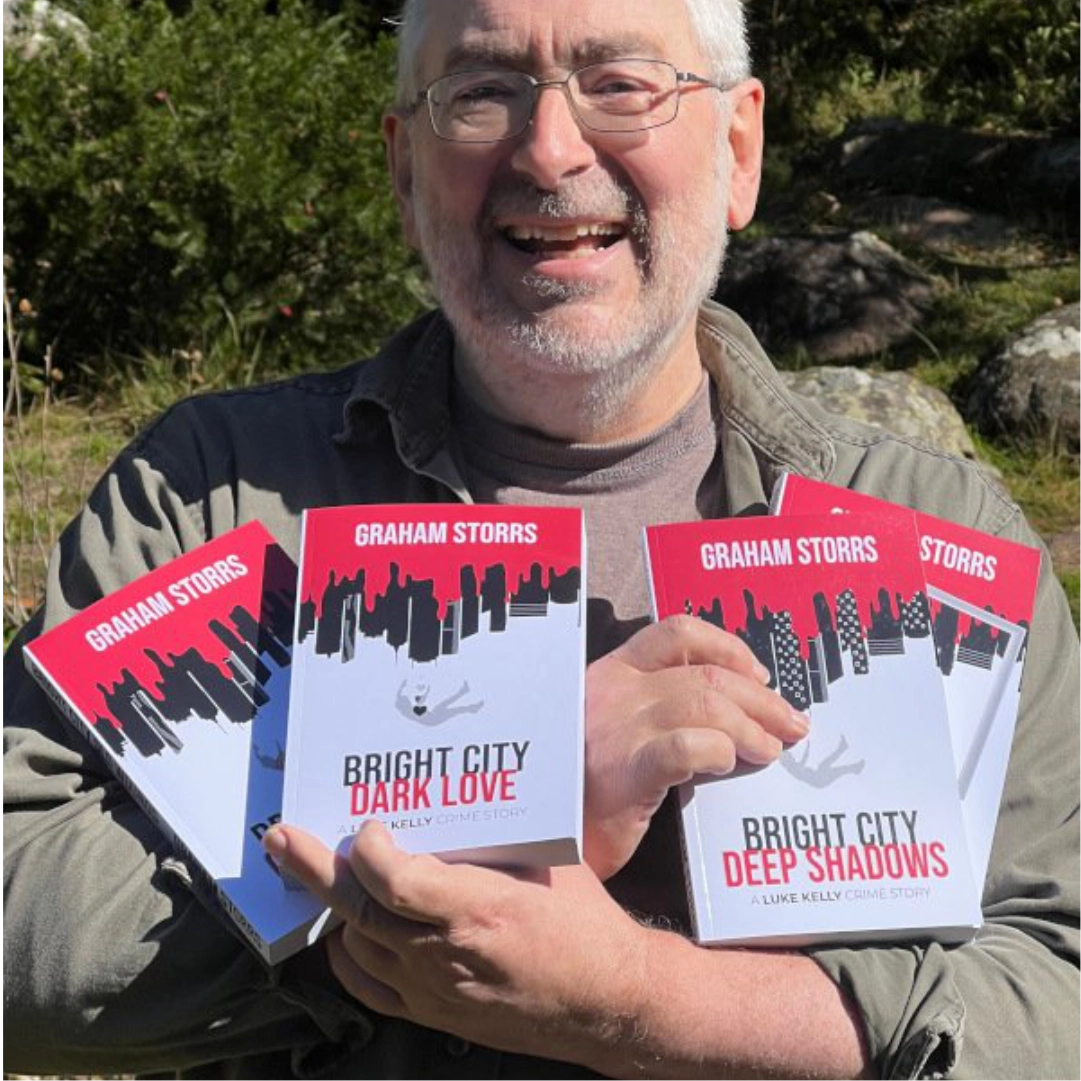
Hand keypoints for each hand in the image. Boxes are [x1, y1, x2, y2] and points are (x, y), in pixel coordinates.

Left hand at [265, 820, 650, 1064]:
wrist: (607, 1001)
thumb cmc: (584, 924)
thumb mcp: (546, 864)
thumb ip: (491, 841)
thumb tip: (453, 798)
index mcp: (479, 909)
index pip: (396, 882)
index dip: (369, 851)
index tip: (368, 825)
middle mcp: (447, 954)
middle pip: (361, 912)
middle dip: (315, 870)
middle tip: (283, 839)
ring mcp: (435, 990)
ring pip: (357, 947)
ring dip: (336, 908)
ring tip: (321, 874)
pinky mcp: (435, 1013)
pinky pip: (370, 987)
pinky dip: (349, 954)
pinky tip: (347, 932)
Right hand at [584, 615, 808, 879]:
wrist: (539, 841)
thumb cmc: (583, 791)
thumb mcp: (613, 731)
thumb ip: (657, 710)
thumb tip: (734, 710)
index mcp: (610, 673)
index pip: (676, 633)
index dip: (728, 647)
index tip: (760, 676)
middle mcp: (612, 691)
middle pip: (706, 675)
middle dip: (760, 699)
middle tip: (791, 724)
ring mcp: (615, 728)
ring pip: (705, 704)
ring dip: (752, 727)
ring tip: (771, 750)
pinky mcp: (623, 772)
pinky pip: (686, 747)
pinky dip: (720, 751)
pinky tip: (730, 765)